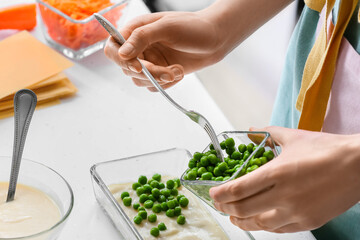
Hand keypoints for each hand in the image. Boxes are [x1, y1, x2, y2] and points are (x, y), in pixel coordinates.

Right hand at [104, 11, 222, 90]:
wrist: (216, 40)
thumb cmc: (194, 27)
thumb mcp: (167, 28)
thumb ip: (142, 37)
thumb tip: (122, 53)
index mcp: (136, 30)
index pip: (113, 47)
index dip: (121, 60)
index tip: (139, 67)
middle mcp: (139, 47)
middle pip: (127, 69)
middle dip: (149, 73)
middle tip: (167, 72)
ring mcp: (150, 61)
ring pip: (140, 80)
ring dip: (158, 80)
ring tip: (177, 71)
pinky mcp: (160, 72)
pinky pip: (153, 86)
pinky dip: (166, 84)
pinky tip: (179, 72)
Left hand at [209, 126, 359, 232]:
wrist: (359, 165)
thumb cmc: (326, 149)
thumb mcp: (293, 137)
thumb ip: (267, 133)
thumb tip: (249, 130)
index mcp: (277, 173)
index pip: (238, 189)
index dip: (220, 194)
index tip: (212, 194)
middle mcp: (284, 196)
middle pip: (243, 209)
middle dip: (226, 208)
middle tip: (219, 204)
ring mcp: (296, 212)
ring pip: (259, 224)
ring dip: (242, 221)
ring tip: (234, 217)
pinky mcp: (308, 222)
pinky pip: (279, 230)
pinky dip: (264, 226)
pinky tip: (259, 221)